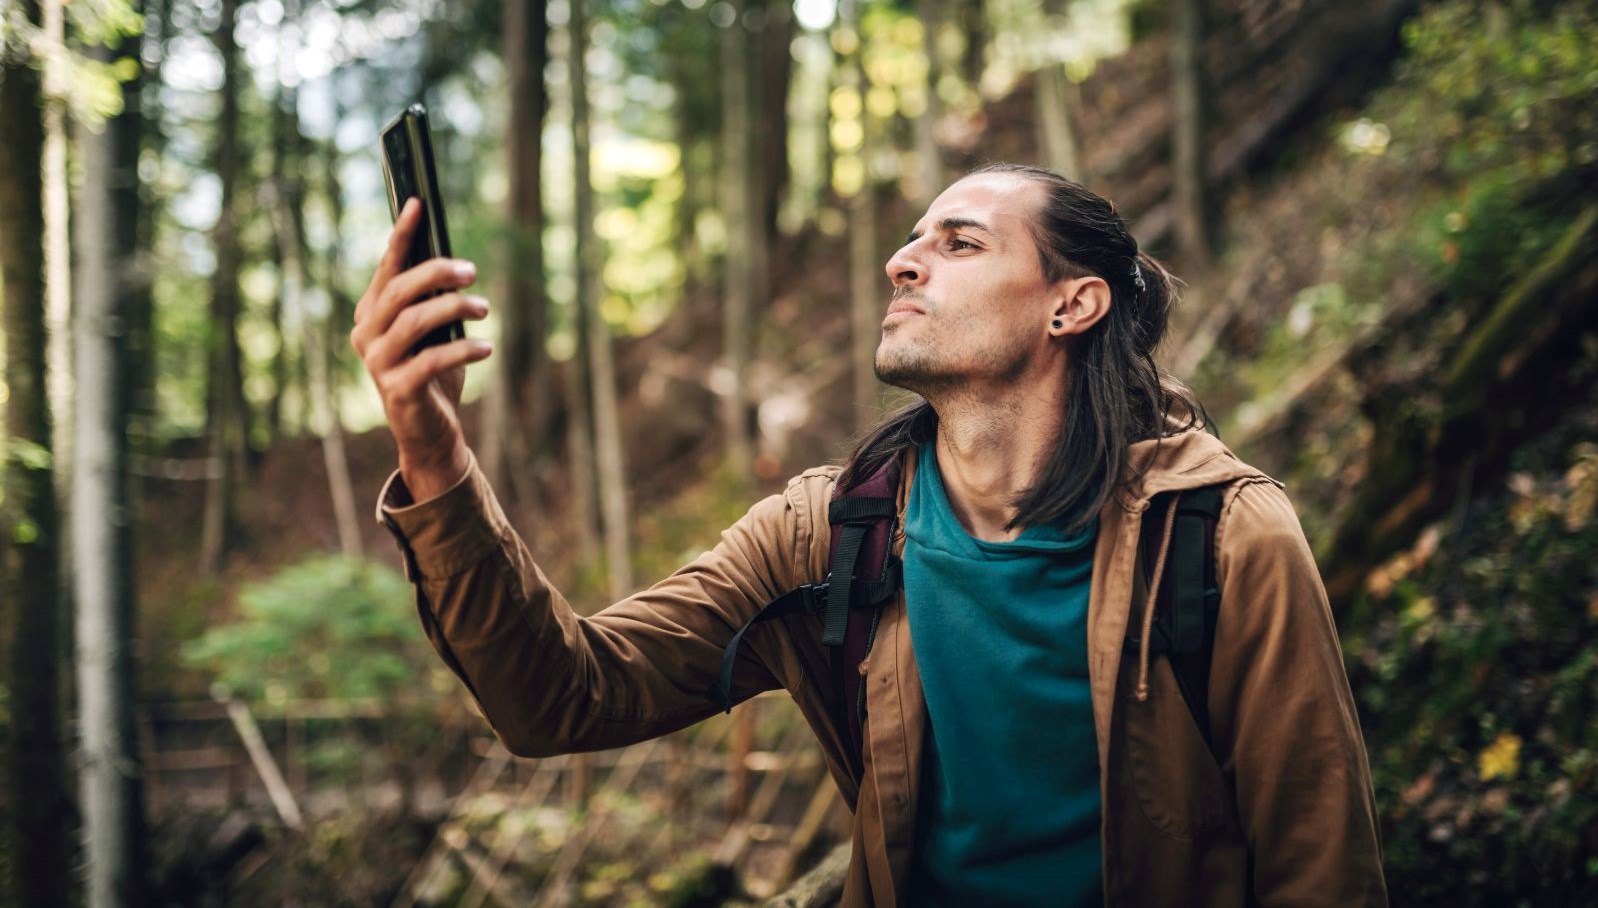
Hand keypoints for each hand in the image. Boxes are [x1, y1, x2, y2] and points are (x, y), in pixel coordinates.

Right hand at [350, 197, 492, 501]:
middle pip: (399, 290)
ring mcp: (377, 363)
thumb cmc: (435, 372)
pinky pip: (431, 360)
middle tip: (472, 271)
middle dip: (437, 272)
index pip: (386, 267)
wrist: (431, 432)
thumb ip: (433, 299)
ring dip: (455, 308)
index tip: (418, 204)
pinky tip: (487, 347)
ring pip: (414, 322)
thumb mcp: (435, 330)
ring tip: (485, 308)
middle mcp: (365, 334)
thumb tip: (453, 261)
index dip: (401, 235)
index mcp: (371, 313)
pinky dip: (464, 348)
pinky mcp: (397, 390)